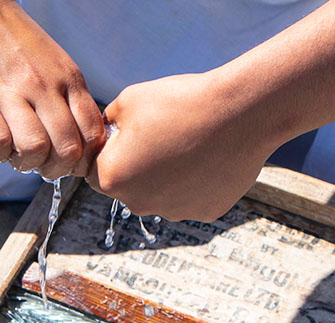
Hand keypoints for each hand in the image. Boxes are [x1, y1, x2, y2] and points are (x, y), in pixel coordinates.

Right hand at [0, 0, 104, 178]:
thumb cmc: (10, 37)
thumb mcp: (53, 61)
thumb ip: (67, 96)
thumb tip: (78, 139)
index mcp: (66, 77)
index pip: (92, 134)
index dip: (83, 159)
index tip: (68, 161)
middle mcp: (42, 85)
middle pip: (67, 149)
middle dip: (56, 169)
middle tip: (42, 165)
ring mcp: (8, 91)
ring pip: (34, 148)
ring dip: (26, 163)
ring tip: (16, 155)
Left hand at [87, 73, 281, 221]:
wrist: (239, 113)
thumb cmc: (180, 102)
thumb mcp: (129, 99)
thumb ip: (107, 121)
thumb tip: (106, 132)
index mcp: (113, 178)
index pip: (95, 169)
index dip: (110, 149)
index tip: (130, 131)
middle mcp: (139, 203)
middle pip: (128, 185)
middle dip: (137, 165)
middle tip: (162, 135)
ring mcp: (174, 212)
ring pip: (160, 194)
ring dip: (166, 175)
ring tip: (188, 143)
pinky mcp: (205, 212)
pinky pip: (191, 196)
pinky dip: (195, 181)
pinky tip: (208, 156)